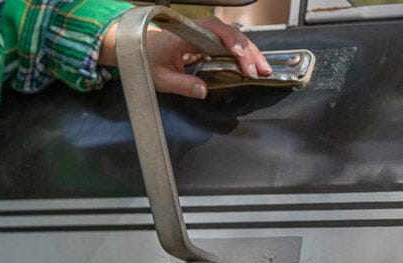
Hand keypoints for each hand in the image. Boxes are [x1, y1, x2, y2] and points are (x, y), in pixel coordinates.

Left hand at [99, 16, 271, 98]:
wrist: (139, 49)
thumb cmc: (147, 60)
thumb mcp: (160, 78)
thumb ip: (181, 85)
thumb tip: (203, 92)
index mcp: (186, 34)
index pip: (214, 31)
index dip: (230, 42)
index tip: (240, 57)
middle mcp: (199, 30)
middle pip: (230, 35)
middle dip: (248, 52)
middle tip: (259, 71)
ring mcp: (206, 35)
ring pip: (234, 40)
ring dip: (250, 54)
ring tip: (263, 70)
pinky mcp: (209, 42)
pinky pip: (230, 46)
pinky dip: (243, 56)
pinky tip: (252, 68)